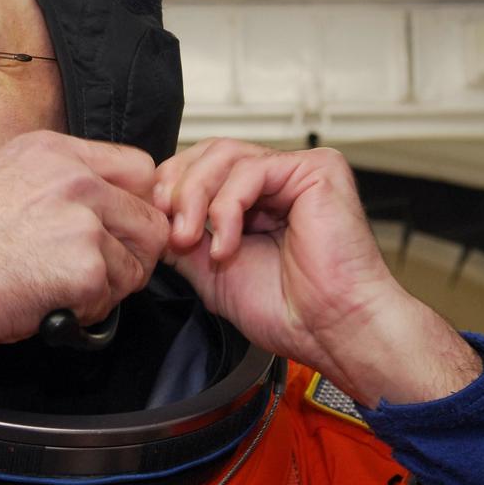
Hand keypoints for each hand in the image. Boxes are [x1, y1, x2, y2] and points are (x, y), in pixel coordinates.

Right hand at [0, 131, 168, 361]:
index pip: (137, 167)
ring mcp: (83, 219)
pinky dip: (88, 311)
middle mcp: (73, 176)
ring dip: (109, 284)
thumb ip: (46, 185)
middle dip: (129, 251)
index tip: (117, 230)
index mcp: (50, 150)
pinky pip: (115, 297)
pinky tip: (50, 307)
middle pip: (149, 216)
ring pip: (138, 260)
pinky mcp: (87, 266)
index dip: (132, 205)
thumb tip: (82, 207)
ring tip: (61, 291)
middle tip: (96, 274)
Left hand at [154, 139, 480, 405]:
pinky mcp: (317, 169)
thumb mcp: (209, 270)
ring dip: (195, 198)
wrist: (331, 331)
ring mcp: (296, 170)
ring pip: (223, 155)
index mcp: (254, 199)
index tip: (153, 225)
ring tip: (190, 240)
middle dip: (176, 190)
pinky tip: (226, 246)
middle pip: (207, 153)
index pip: (198, 167)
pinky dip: (226, 209)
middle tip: (171, 233)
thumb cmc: (286, 310)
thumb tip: (151, 219)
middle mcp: (276, 179)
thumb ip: (182, 237)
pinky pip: (251, 170)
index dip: (168, 189)